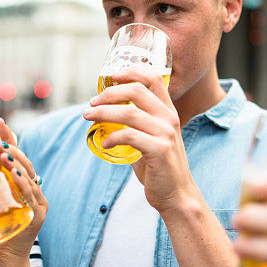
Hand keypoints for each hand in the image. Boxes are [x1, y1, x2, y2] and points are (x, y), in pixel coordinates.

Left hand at [0, 119, 47, 266]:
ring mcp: (37, 202)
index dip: (9, 138)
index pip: (16, 156)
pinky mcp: (38, 214)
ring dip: (17, 163)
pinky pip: (32, 195)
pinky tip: (15, 175)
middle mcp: (31, 190)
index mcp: (19, 184)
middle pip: (25, 162)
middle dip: (12, 148)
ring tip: (3, 154)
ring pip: (29, 175)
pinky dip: (24, 183)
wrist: (4, 261)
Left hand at [82, 67, 196, 212]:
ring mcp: (165, 134)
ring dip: (103, 113)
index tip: (111, 76)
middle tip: (92, 103)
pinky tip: (104, 143)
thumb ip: (135, 127)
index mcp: (168, 112)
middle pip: (136, 90)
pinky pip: (128, 136)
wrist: (177, 195)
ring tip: (89, 118)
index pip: (154, 78)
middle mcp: (169, 118)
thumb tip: (104, 118)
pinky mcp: (158, 150)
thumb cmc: (161, 168)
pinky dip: (111, 137)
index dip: (131, 71)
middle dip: (109, 94)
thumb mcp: (153, 140)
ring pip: (128, 113)